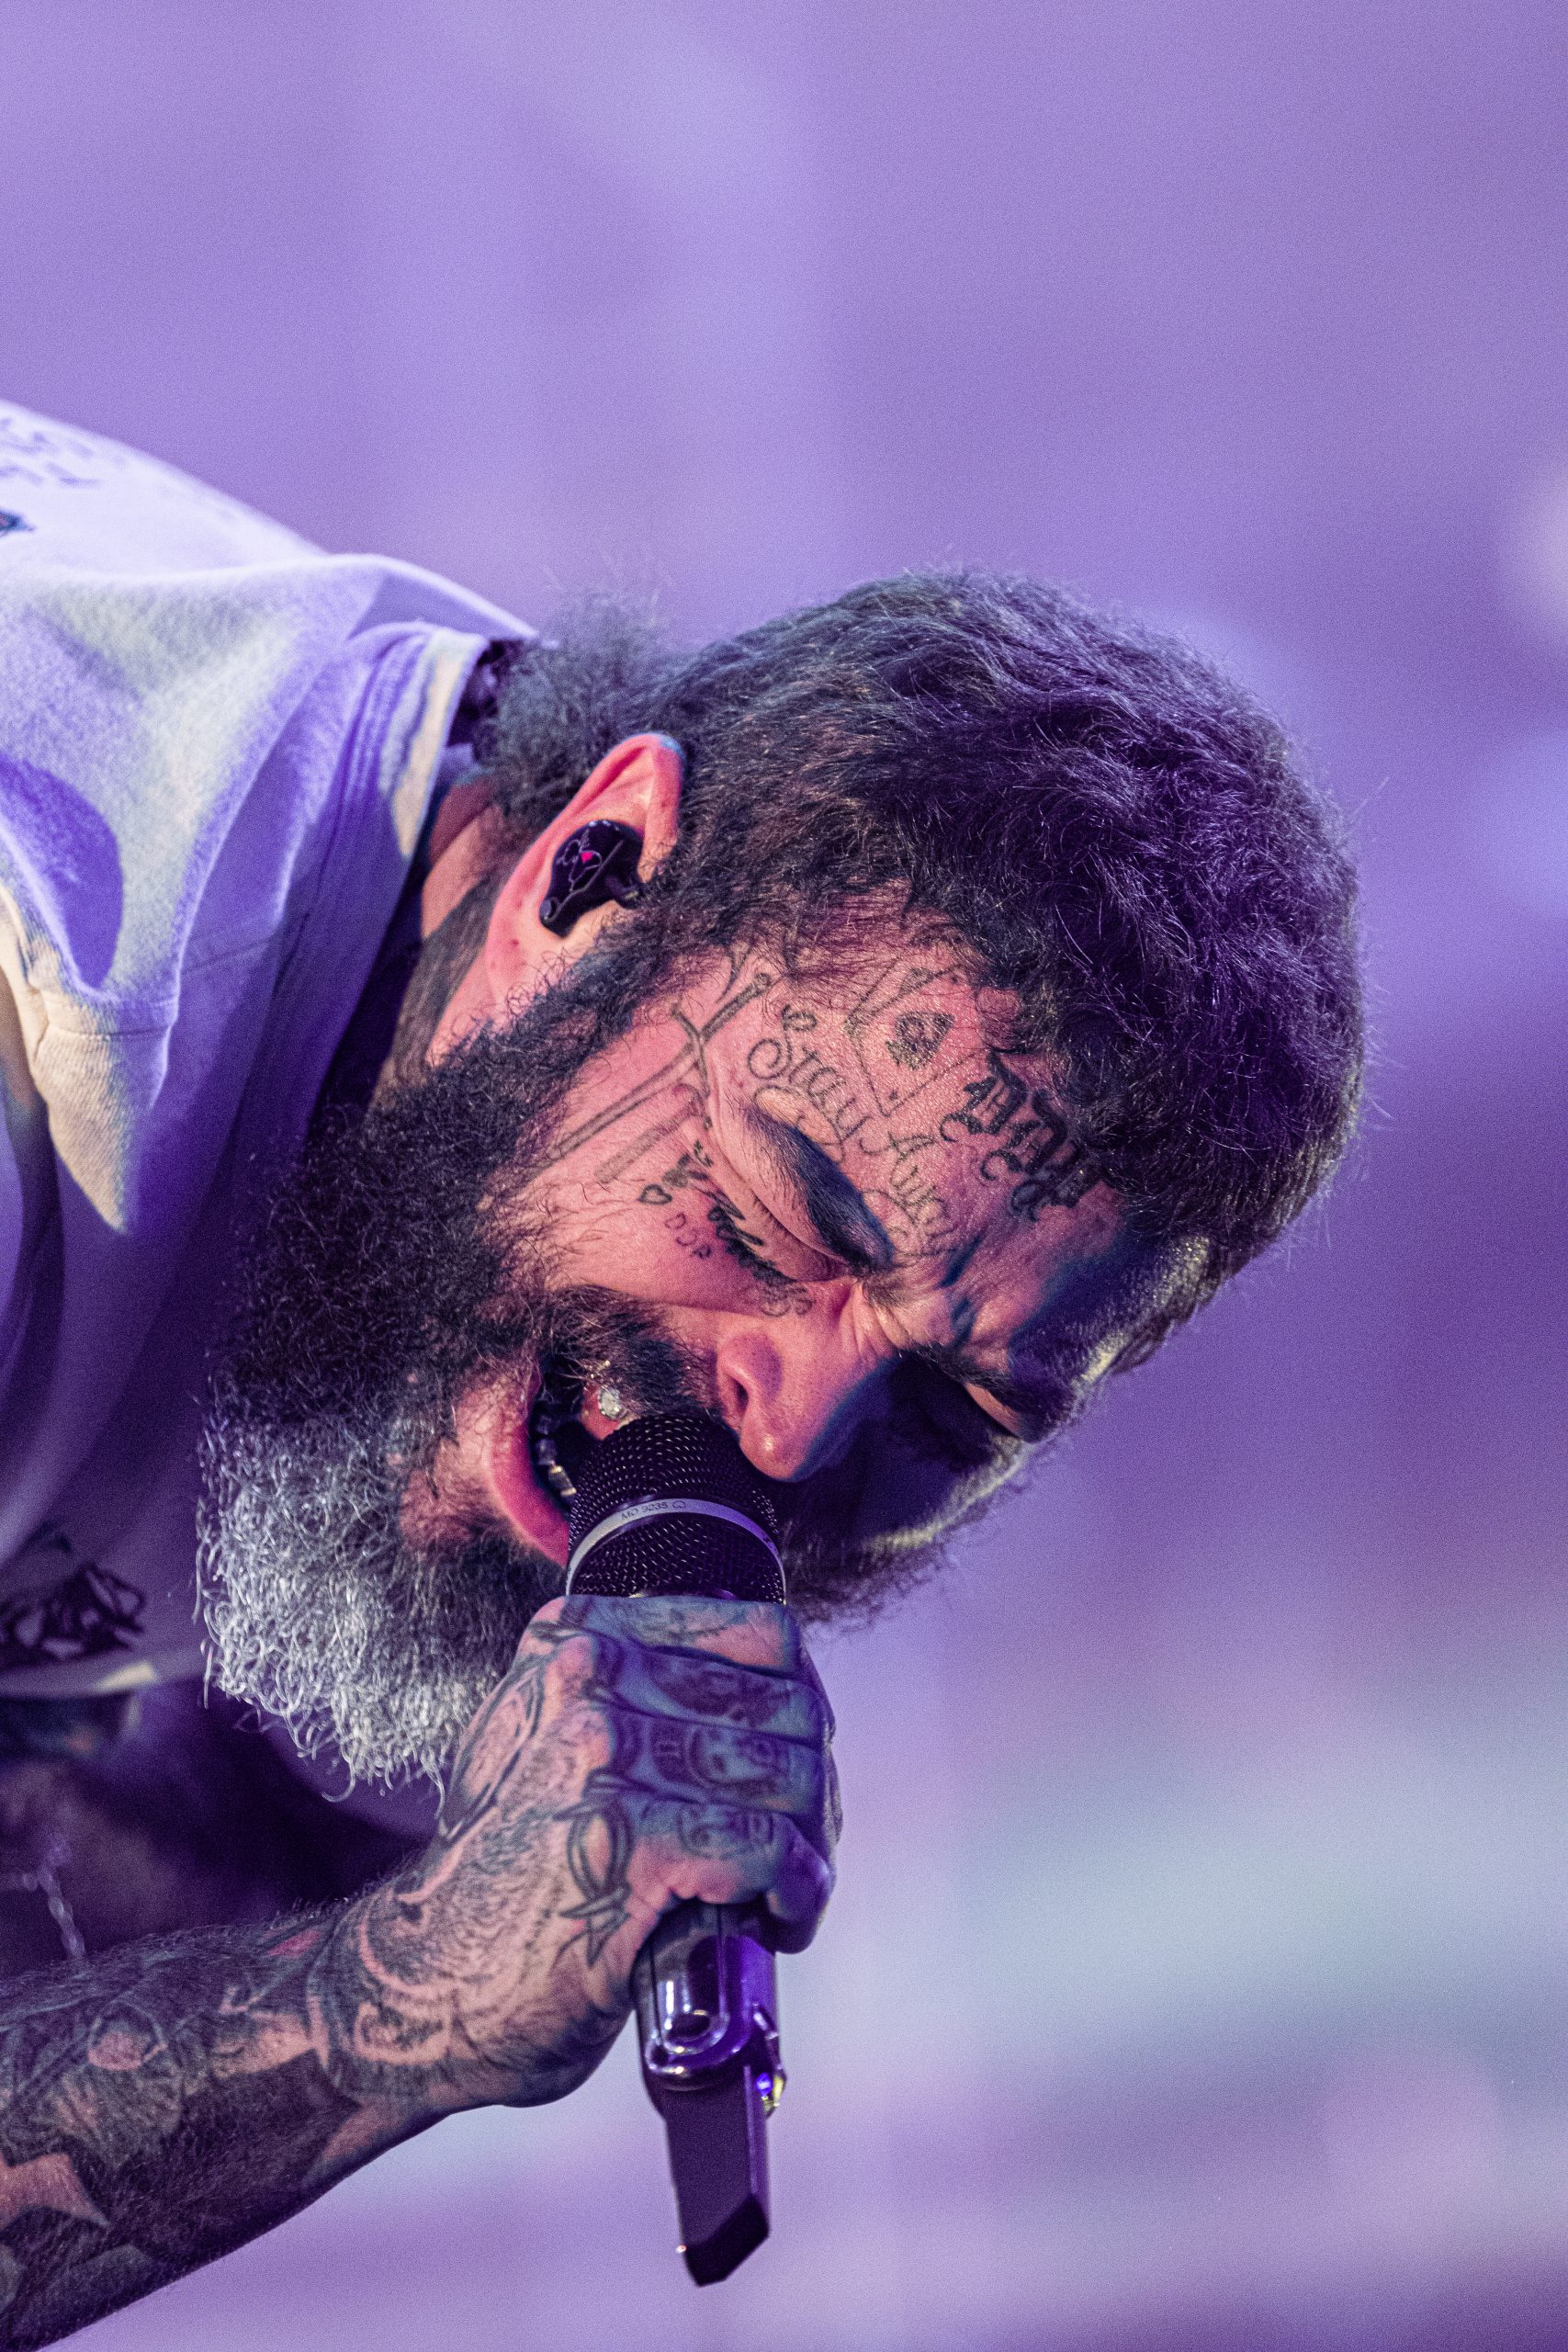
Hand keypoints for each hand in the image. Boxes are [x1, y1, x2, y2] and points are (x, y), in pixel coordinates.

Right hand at [324, 1595, 838, 2114]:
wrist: (421, 1981)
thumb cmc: (496, 1871)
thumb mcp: (541, 1738)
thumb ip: (627, 1691)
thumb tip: (763, 1686)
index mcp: (577, 1639)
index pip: (760, 1634)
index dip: (805, 1702)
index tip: (803, 1756)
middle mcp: (588, 1679)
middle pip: (787, 1708)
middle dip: (814, 1785)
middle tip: (801, 1845)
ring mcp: (606, 1755)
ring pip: (787, 1775)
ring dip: (812, 1843)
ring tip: (791, 1890)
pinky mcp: (630, 1842)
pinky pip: (765, 1847)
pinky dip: (797, 1888)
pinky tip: (783, 1917)